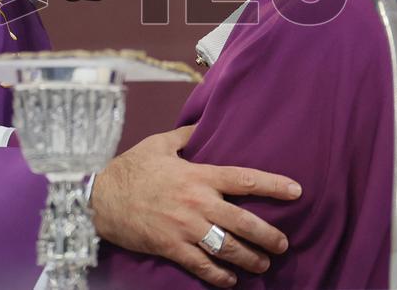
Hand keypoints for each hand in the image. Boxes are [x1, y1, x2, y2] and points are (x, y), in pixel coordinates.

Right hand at [91, 125, 301, 286]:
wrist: (100, 198)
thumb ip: (186, 136)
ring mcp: (185, 228)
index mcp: (198, 175)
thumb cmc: (131, 169)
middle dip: (268, 235)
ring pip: (227, 247)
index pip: (244, 179)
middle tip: (282, 244)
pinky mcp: (172, 247)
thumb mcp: (159, 144)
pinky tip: (231, 281)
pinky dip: (220, 276)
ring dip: (250, 259)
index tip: (296, 191)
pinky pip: (202, 266)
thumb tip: (202, 123)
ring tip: (263, 264)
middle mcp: (198, 202)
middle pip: (244, 221)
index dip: (273, 185)